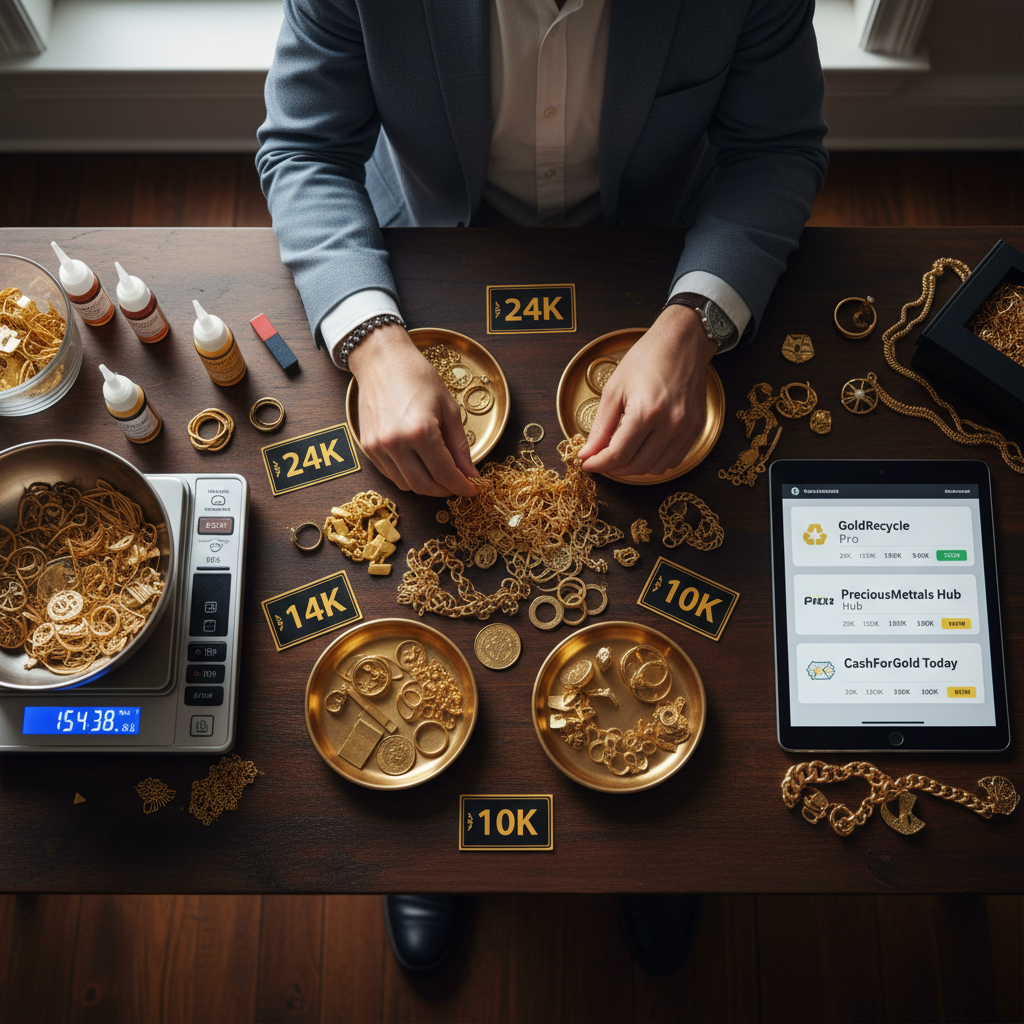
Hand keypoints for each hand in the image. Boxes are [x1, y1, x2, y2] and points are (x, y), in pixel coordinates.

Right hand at [348, 325, 478, 496]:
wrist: (381, 360)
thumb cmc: (417, 377)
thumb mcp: (449, 408)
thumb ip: (460, 446)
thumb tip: (470, 474)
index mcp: (420, 431)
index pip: (445, 474)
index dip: (462, 486)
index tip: (473, 489)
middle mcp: (396, 443)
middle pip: (424, 486)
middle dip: (445, 490)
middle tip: (458, 485)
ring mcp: (378, 447)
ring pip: (406, 485)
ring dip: (427, 486)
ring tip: (441, 474)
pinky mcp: (367, 447)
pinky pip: (391, 475)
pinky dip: (409, 477)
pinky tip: (421, 466)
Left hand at [578, 305, 717, 476]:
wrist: (683, 342)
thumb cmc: (647, 358)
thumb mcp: (614, 389)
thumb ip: (601, 426)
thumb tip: (589, 453)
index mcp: (646, 411)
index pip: (618, 454)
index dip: (598, 464)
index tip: (587, 463)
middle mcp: (671, 423)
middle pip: (636, 466)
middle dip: (613, 468)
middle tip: (600, 460)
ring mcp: (687, 428)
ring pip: (655, 468)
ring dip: (633, 468)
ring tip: (619, 457)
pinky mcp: (696, 428)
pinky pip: (673, 460)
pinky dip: (654, 463)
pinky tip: (641, 451)